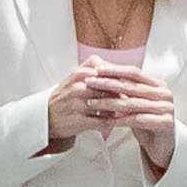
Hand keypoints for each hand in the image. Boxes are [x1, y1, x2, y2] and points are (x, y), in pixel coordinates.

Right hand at [46, 58, 169, 151]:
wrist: (45, 117)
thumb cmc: (65, 96)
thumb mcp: (76, 76)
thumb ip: (94, 66)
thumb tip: (114, 63)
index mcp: (79, 74)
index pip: (109, 74)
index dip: (125, 80)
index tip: (138, 84)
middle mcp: (78, 88)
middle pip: (111, 89)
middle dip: (126, 94)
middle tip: (141, 98)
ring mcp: (77, 105)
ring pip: (108, 105)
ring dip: (121, 109)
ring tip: (132, 110)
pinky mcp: (78, 121)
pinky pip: (102, 122)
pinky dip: (113, 122)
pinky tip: (120, 122)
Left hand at [94, 67, 179, 178]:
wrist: (162, 145)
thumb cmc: (146, 121)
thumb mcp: (134, 102)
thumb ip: (123, 89)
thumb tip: (100, 71)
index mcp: (158, 84)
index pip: (134, 73)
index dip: (114, 70)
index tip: (95, 70)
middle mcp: (164, 94)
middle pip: (132, 86)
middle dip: (107, 84)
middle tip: (89, 83)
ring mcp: (167, 108)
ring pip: (133, 103)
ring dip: (109, 103)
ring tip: (92, 103)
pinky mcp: (166, 123)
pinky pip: (139, 120)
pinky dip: (122, 120)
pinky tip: (107, 120)